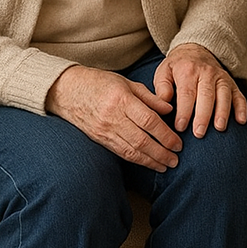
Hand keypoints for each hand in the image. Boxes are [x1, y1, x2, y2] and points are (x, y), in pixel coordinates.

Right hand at [45, 64, 181, 169]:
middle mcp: (113, 117)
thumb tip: (170, 110)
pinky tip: (148, 163)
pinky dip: (136, 160)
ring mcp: (104, 130)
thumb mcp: (126, 82)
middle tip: (176, 160)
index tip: (178, 143)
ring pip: (131, 150)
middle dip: (161, 153)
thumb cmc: (100, 82)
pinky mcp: (99, 139)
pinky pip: (121, 152)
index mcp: (122, 99)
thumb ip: (149, 97)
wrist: (68, 91)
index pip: (149, 121)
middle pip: (142, 140)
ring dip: (151, 161)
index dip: (165, 134)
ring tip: (166, 165)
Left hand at [152, 42, 246, 137]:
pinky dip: (241, 107)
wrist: (196, 49)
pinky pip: (239, 94)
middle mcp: (207, 73)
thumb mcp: (164, 71)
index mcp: (188, 70)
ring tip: (219, 128)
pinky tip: (241, 121)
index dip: (184, 111)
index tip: (180, 127)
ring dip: (223, 112)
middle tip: (199, 133)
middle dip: (203, 115)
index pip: (187, 93)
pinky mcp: (232, 83)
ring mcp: (221, 77)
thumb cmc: (178, 67)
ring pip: (224, 94)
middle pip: (206, 94)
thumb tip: (164, 105)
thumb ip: (162, 88)